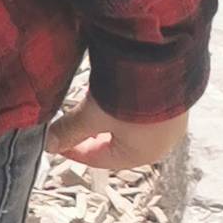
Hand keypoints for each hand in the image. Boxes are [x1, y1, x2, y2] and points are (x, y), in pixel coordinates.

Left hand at [45, 100, 187, 169]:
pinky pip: (139, 111)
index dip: (73, 150)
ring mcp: (169, 123)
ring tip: (91, 102)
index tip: (56, 141)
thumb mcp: (92, 116)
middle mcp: (160, 143)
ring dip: (104, 117)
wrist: (162, 63)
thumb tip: (50, 144)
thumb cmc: (131, 98)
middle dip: (89, 133)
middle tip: (70, 121)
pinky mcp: (172, 102)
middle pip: (113, 144)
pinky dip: (121, 105)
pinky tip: (111, 91)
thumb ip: (70, 131)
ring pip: (125, 126)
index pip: (99, 159)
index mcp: (142, 155)